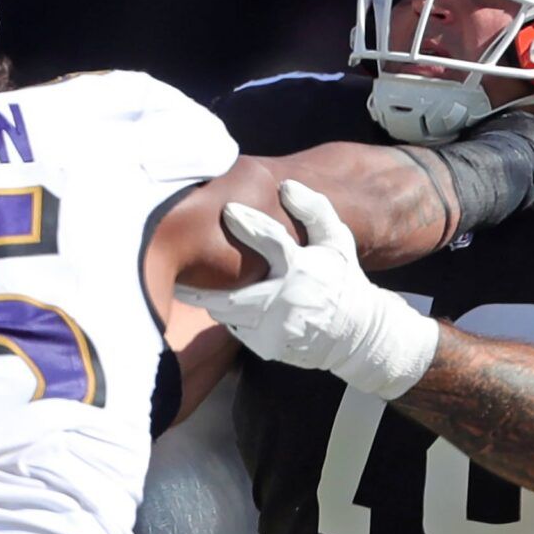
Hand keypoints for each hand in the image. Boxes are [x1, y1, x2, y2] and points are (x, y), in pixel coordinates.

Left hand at [175, 180, 437, 396]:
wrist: (357, 334)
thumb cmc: (342, 280)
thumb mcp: (337, 242)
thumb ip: (315, 211)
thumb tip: (286, 185)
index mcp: (303, 269)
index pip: (270, 240)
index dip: (247, 224)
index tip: (227, 210)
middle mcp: (287, 300)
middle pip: (229, 295)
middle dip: (199, 285)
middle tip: (177, 269)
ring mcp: (276, 328)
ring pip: (227, 313)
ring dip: (210, 299)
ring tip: (189, 284)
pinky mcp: (268, 347)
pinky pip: (236, 329)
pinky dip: (230, 316)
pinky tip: (226, 304)